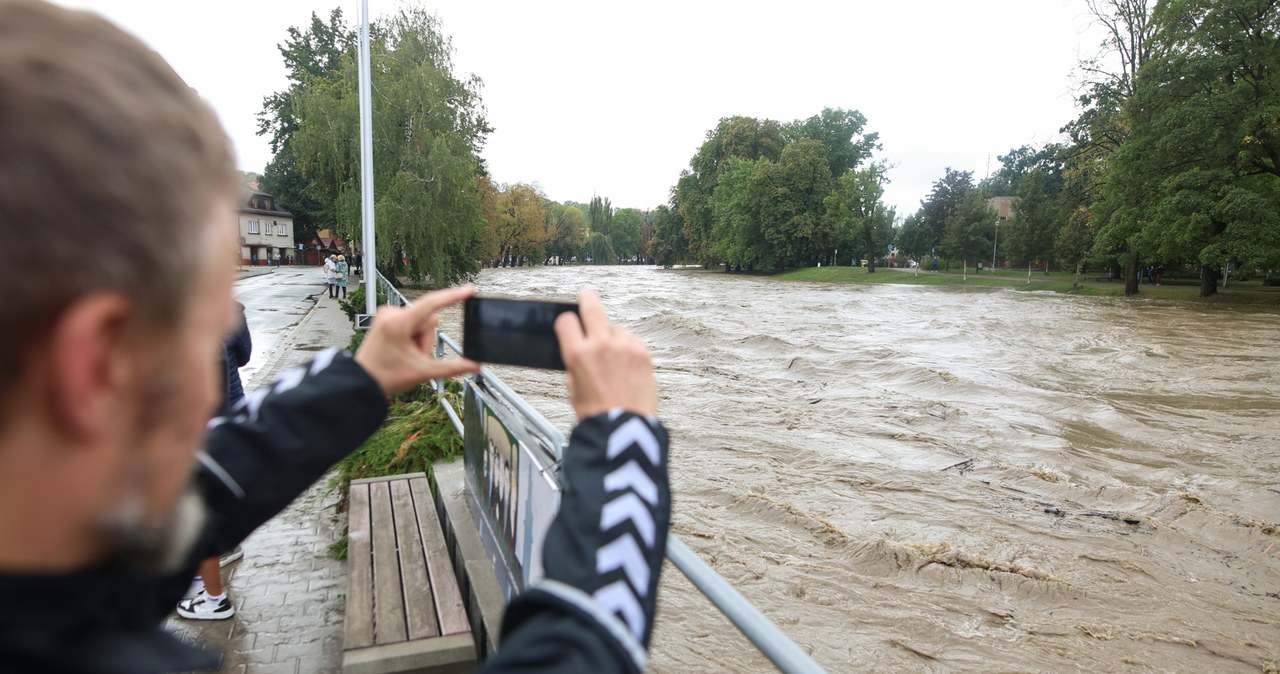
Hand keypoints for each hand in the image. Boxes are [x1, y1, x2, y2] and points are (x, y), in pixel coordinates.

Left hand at [354, 285, 479, 395]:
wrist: (362, 383)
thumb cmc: (387, 377)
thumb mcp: (423, 372)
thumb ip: (452, 368)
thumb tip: (476, 366)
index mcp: (399, 323)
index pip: (432, 304)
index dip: (452, 297)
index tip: (468, 289)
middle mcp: (391, 313)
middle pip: (428, 319)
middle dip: (426, 339)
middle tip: (413, 356)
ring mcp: (387, 313)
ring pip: (420, 321)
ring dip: (419, 338)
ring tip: (404, 354)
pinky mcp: (385, 316)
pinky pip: (410, 320)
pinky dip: (411, 335)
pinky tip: (400, 348)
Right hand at [554, 290, 656, 419]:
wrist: (624, 426)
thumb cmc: (597, 414)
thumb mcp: (572, 388)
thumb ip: (574, 364)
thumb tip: (578, 352)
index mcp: (577, 354)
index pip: (566, 321)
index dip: (566, 322)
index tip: (569, 324)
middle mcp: (601, 345)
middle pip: (592, 305)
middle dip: (587, 299)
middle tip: (587, 297)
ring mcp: (625, 346)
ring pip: (614, 327)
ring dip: (611, 335)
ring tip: (612, 356)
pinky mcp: (643, 353)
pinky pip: (631, 340)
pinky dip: (627, 347)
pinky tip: (625, 364)